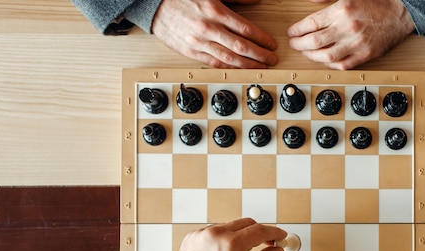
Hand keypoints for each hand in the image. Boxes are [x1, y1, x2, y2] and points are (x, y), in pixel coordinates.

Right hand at [152, 0, 278, 68]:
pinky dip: (228, 68)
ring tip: (259, 67)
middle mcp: (208, 29)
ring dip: (247, 65)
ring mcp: (198, 43)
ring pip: (229, 59)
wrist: (153, 4)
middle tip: (271, 59)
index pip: (246, 29)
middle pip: (241, 47)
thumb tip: (256, 2)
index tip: (271, 45)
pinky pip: (213, 63)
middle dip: (260, 55)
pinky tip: (239, 70)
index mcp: (214, 11)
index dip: (262, 39)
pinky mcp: (190, 52)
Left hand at [170, 218, 286, 250]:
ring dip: (240, 234)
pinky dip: (223, 238)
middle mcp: (216, 234)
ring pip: (230, 226)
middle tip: (267, 242)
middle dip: (259, 231)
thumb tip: (276, 250)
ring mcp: (203, 233)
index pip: (260, 230)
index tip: (280, 235)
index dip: (274, 232)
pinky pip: (214, 231)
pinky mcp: (193, 235)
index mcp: (232, 244)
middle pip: (247, 223)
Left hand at [287, 0, 414, 69]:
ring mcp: (357, 43)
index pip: (311, 23)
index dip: (297, 30)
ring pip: (326, 56)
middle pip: (314, 41)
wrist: (400, 13)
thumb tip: (310, 0)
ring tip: (307, 53)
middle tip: (294, 44)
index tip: (292, 33)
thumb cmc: (376, 2)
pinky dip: (330, 64)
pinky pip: (343, 65)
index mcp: (342, 10)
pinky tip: (325, 60)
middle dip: (299, 44)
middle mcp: (348, 27)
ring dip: (312, 56)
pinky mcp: (366, 54)